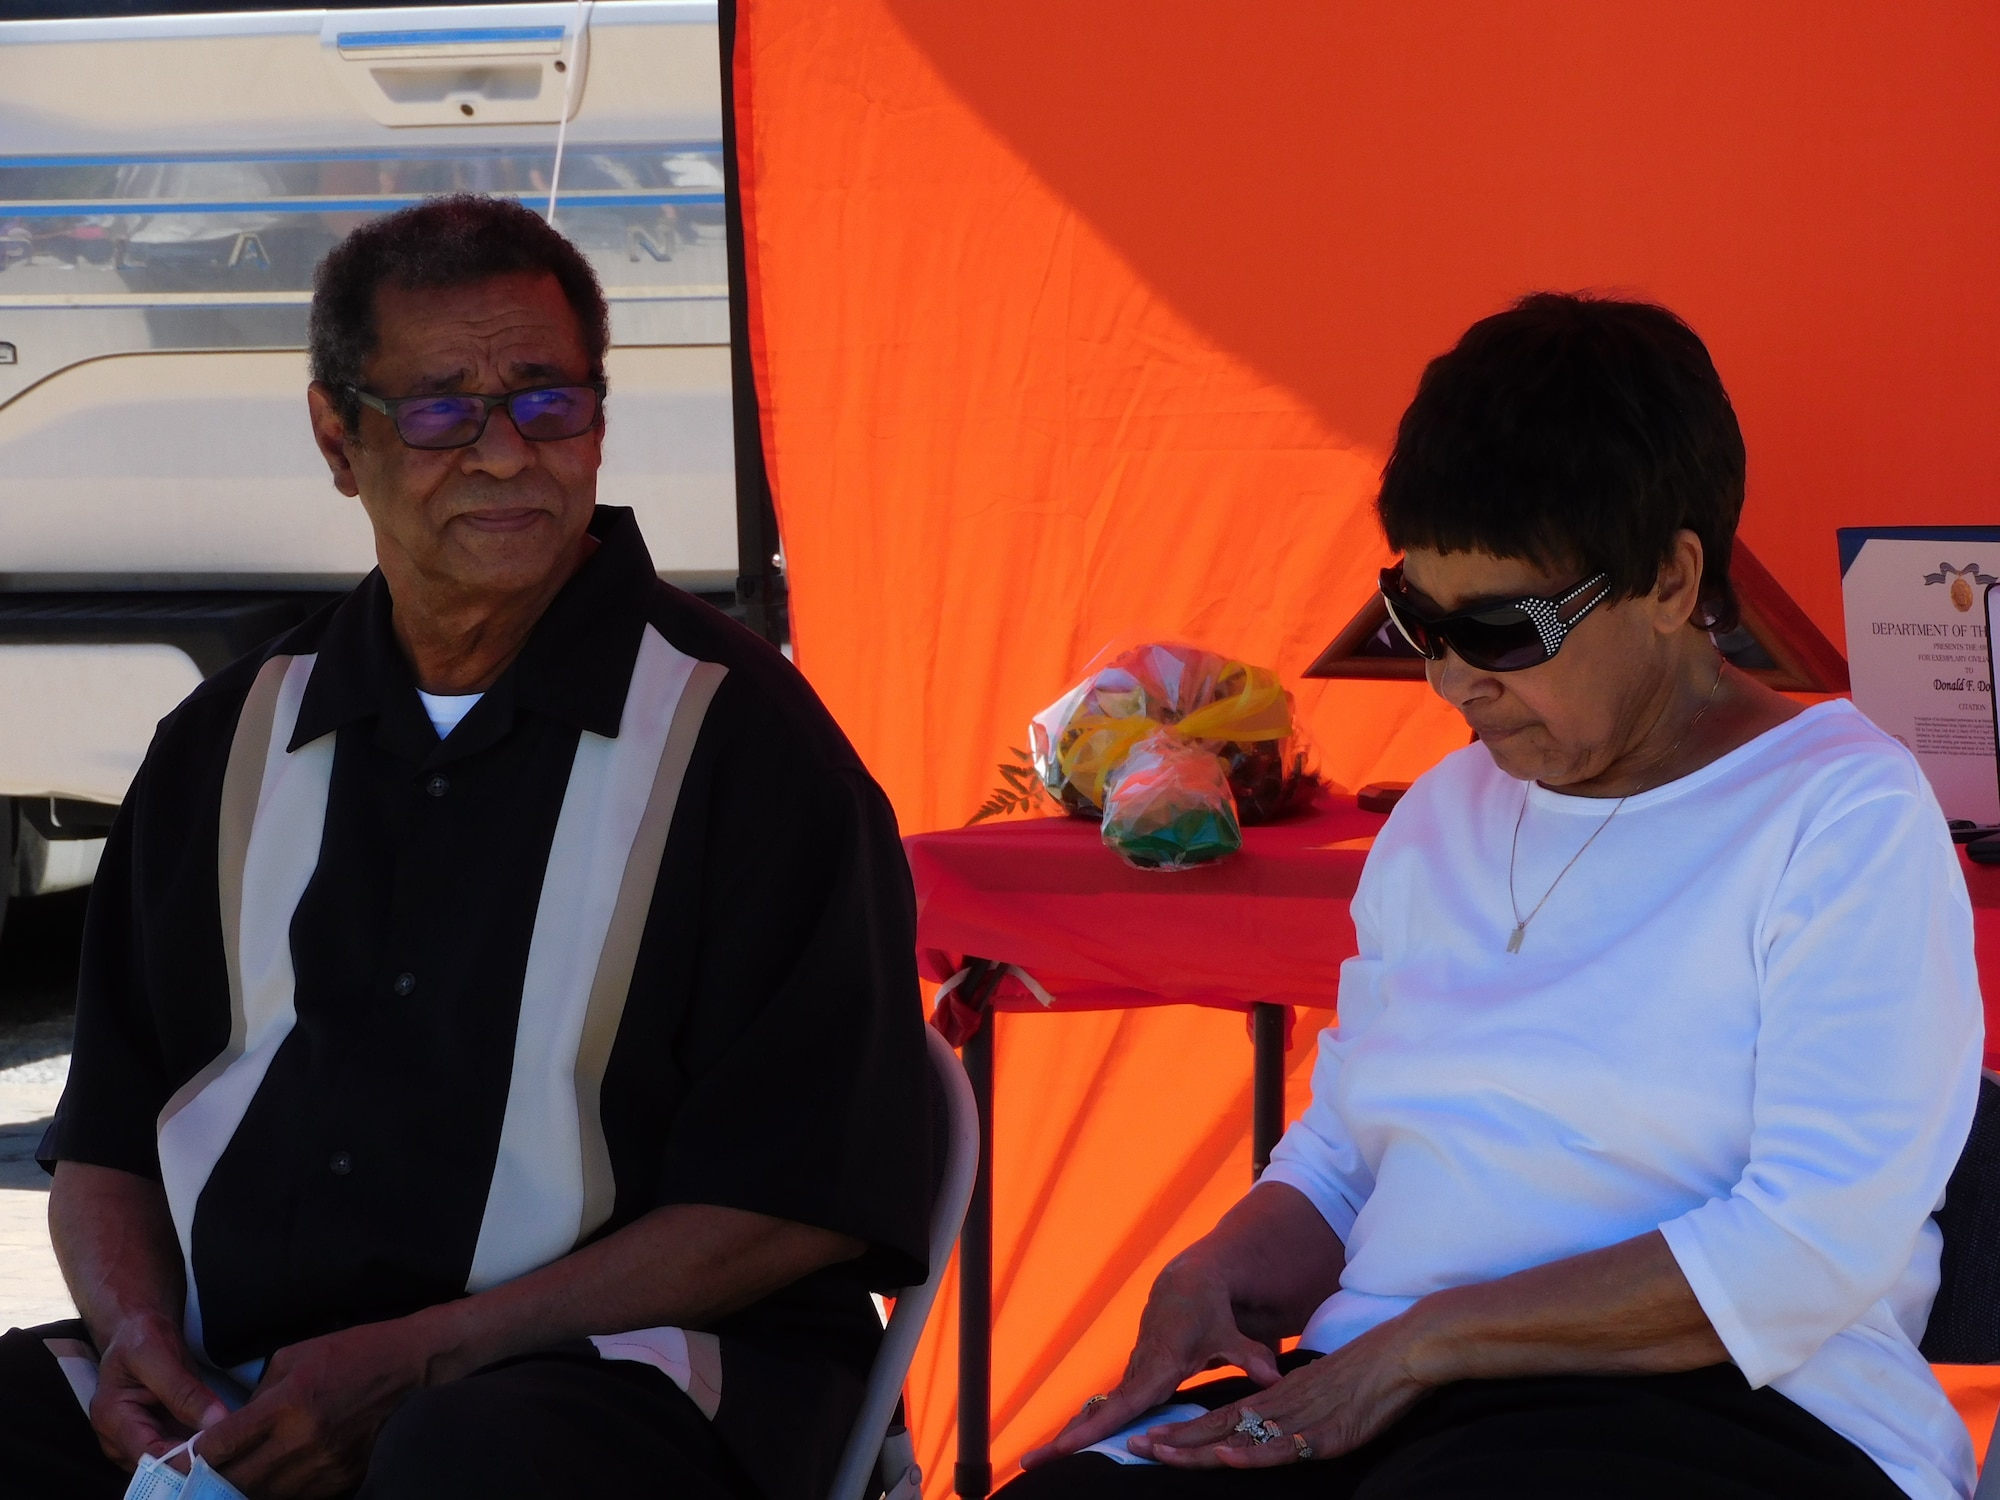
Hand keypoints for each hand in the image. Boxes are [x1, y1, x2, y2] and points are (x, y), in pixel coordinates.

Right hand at [89, 1311, 230, 1468]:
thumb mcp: (158, 1355)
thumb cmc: (140, 1338)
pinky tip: (228, 1436)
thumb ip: (184, 1391)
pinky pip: (181, 1449)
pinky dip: (202, 1445)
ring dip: (203, 1454)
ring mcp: (137, 1441)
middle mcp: (119, 1440)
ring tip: (237, 1442)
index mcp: (112, 1419)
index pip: (150, 1456)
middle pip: (162, 1465)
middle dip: (197, 1459)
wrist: (136, 1331)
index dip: (185, 1460)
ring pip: (174, 1461)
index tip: (222, 1449)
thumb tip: (216, 1422)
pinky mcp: (156, 1436)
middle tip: (237, 1447)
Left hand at [193, 1316, 435, 1497]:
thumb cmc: (351, 1352)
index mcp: (288, 1403)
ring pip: (264, 1496)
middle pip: (237, 1481)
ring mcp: (325, 1464)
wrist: (410, 1365)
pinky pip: (297, 1497)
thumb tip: (233, 1427)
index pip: (222, 1444)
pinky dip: (277, 1492)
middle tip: (190, 1485)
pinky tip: (270, 1481)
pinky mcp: (344, 1477)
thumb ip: (259, 1396)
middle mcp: (303, 1439)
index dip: (192, 1458)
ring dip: (240, 1493)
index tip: (177, 1463)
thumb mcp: (294, 1357)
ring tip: (225, 1486)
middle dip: (208, 1484)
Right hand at [1020, 1258, 1281, 1467]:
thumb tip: (1272, 1375)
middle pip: (1096, 1413)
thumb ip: (1248, 1357)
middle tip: (1032, 1462)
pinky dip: (1083, 1426)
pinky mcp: (1132, 1380)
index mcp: (1155, 1366)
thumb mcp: (1230, 1334)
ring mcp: (1130, 1377)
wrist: (1187, 1285)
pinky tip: (1063, 1448)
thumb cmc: (1209, 1311)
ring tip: (1034, 1462)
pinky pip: (1105, 1408)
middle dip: (1064, 1438)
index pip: (1122, 1403)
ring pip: (1095, 1410)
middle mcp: (1136, 1374)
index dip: (1097, 1426)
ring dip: (1067, 1435)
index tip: (1068, 1444)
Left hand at [1129, 1315, 1426, 1466]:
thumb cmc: (1368, 1373)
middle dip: (1177, 1440)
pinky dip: (1253, 1453)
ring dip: (1198, 1448)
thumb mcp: (1320, 1392)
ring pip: (1241, 1437)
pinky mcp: (1328, 1434)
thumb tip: (1271, 1428)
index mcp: (1279, 1398)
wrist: (1406, 1351)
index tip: (1151, 1438)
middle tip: (1135, 1446)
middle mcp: (1282, 1407)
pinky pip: (1284, 1448)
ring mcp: (1302, 1420)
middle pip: (1219, 1427)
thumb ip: (1294, 1410)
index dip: (1186, 1432)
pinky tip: (1227, 1455)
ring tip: (1160, 1453)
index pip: (1222, 1417)